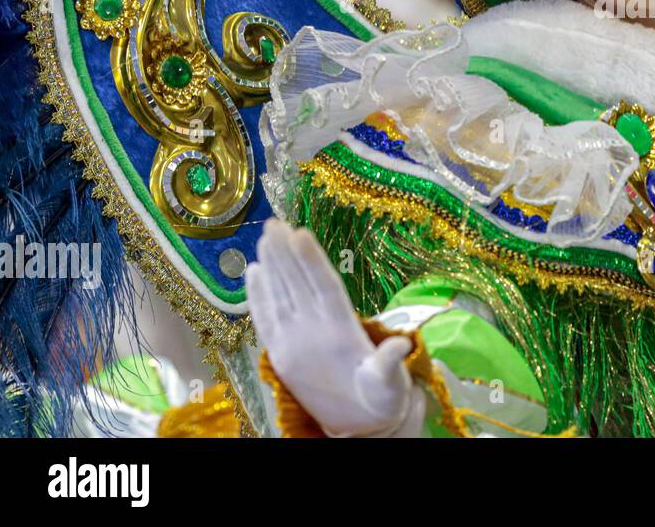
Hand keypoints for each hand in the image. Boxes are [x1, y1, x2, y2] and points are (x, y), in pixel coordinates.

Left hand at [246, 219, 424, 436]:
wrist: (356, 431)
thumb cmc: (380, 400)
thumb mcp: (390, 384)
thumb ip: (390, 363)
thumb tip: (401, 345)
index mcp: (340, 334)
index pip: (323, 288)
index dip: (310, 260)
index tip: (299, 233)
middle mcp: (311, 335)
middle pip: (295, 284)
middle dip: (283, 252)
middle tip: (274, 222)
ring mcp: (291, 344)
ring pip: (278, 296)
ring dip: (270, 265)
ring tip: (264, 235)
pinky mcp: (279, 355)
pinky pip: (264, 319)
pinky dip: (256, 294)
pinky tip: (253, 272)